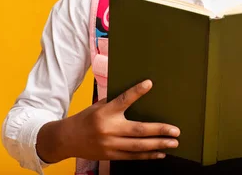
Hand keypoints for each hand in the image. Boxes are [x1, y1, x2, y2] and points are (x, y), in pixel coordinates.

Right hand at [37, 80, 179, 162]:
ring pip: (138, 146)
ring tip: (173, 143)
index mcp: (105, 112)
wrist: (66, 139)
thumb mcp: (98, 106)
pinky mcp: (111, 155)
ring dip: (158, 145)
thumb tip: (136, 94)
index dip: (136, 92)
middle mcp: (108, 129)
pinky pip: (132, 156)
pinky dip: (148, 155)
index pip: (123, 100)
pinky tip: (160, 153)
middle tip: (175, 131)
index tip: (149, 83)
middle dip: (159, 131)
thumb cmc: (86, 118)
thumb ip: (115, 103)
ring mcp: (110, 145)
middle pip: (138, 130)